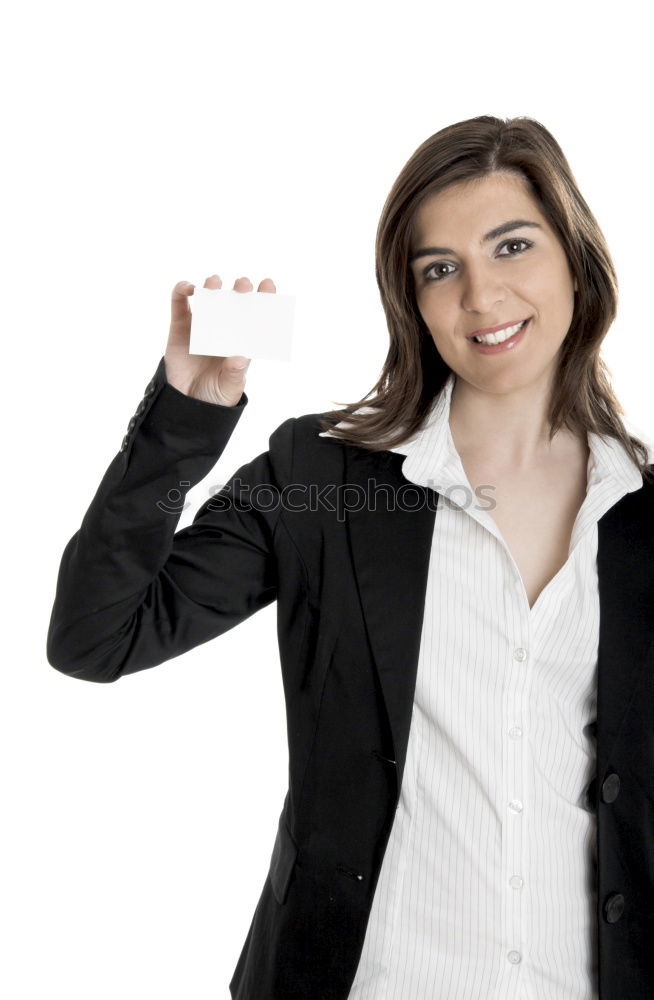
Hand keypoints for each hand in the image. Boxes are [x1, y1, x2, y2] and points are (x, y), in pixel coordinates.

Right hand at [164, 274, 275, 405]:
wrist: (186, 404)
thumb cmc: (214, 396)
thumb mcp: (228, 388)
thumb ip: (235, 373)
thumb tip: (241, 357)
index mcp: (241, 341)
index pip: (256, 317)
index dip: (263, 298)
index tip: (268, 284)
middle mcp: (223, 329)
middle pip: (233, 302)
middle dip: (240, 289)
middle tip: (242, 285)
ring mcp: (201, 325)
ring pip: (208, 298)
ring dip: (213, 286)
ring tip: (214, 282)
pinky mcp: (180, 326)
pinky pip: (179, 303)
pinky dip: (182, 290)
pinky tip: (189, 288)